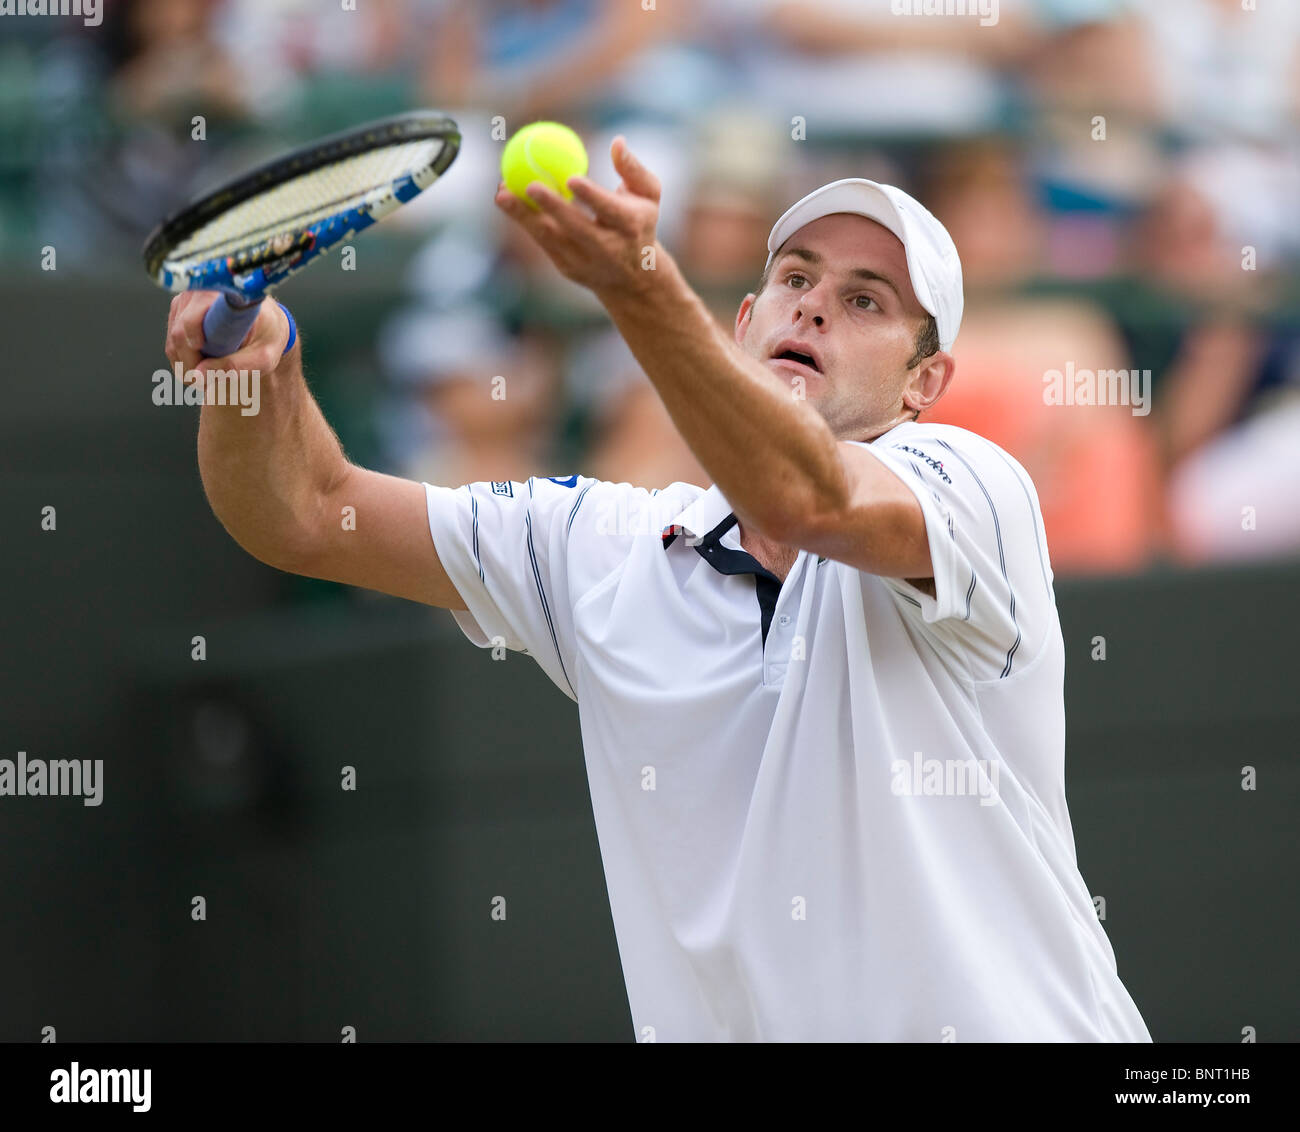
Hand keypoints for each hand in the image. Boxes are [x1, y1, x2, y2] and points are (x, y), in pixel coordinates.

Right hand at [164, 292, 292, 377]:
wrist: (268, 319)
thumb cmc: (268, 337)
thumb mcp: (263, 357)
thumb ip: (235, 366)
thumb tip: (197, 376)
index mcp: (224, 297)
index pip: (192, 320)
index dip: (193, 342)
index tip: (206, 357)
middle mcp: (200, 293)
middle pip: (179, 336)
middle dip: (192, 365)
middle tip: (211, 381)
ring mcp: (186, 300)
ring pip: (173, 342)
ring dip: (188, 365)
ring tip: (213, 373)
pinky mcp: (179, 308)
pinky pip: (172, 342)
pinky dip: (184, 358)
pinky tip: (205, 363)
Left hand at [494, 136, 661, 299]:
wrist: (633, 277)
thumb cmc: (640, 222)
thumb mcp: (648, 195)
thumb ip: (632, 168)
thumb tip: (617, 141)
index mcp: (630, 226)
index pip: (609, 211)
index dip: (590, 196)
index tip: (571, 178)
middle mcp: (607, 248)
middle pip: (576, 228)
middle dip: (552, 208)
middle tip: (529, 184)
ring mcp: (584, 261)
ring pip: (551, 238)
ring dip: (524, 216)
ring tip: (502, 192)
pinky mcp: (566, 267)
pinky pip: (541, 241)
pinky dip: (522, 220)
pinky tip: (506, 198)